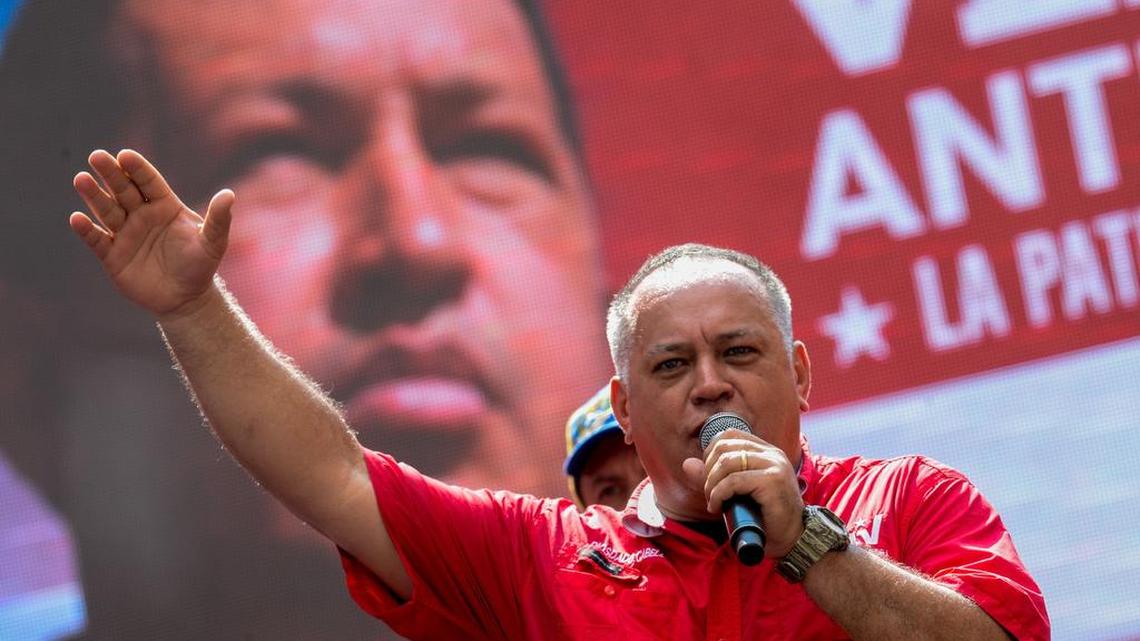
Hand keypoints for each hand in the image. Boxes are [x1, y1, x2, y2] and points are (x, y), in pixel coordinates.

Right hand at [69, 149, 233, 317]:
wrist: (186, 298)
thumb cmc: (200, 265)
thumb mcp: (213, 242)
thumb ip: (218, 219)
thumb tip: (229, 194)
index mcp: (164, 206)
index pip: (149, 182)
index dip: (137, 169)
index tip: (125, 155)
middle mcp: (141, 215)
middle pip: (123, 190)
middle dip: (110, 174)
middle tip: (97, 156)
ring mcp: (125, 234)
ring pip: (107, 210)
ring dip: (94, 196)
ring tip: (81, 179)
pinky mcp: (112, 255)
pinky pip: (97, 240)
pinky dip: (86, 230)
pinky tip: (77, 219)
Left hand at [682, 429, 804, 557]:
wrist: (792, 540)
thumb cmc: (764, 517)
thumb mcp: (736, 493)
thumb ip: (713, 477)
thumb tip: (687, 464)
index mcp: (766, 451)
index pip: (729, 434)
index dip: (711, 452)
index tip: (709, 476)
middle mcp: (772, 454)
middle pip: (724, 446)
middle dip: (708, 470)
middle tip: (710, 493)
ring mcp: (774, 465)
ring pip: (727, 462)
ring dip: (711, 484)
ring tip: (713, 501)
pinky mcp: (772, 481)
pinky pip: (733, 481)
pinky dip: (718, 494)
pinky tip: (717, 507)